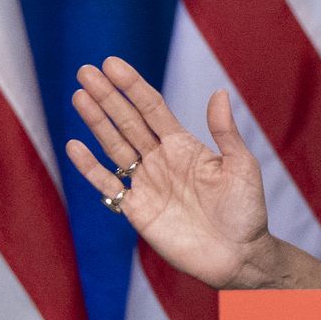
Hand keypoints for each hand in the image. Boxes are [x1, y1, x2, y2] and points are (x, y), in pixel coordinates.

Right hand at [65, 57, 276, 289]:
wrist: (238, 256)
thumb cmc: (246, 210)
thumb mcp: (241, 166)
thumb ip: (225, 132)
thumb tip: (219, 92)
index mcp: (184, 146)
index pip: (152, 108)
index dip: (132, 86)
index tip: (111, 64)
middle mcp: (160, 160)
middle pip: (127, 122)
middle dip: (107, 96)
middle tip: (84, 71)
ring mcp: (146, 184)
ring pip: (114, 146)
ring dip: (96, 122)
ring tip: (79, 96)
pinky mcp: (136, 210)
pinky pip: (107, 185)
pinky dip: (89, 167)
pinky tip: (74, 146)